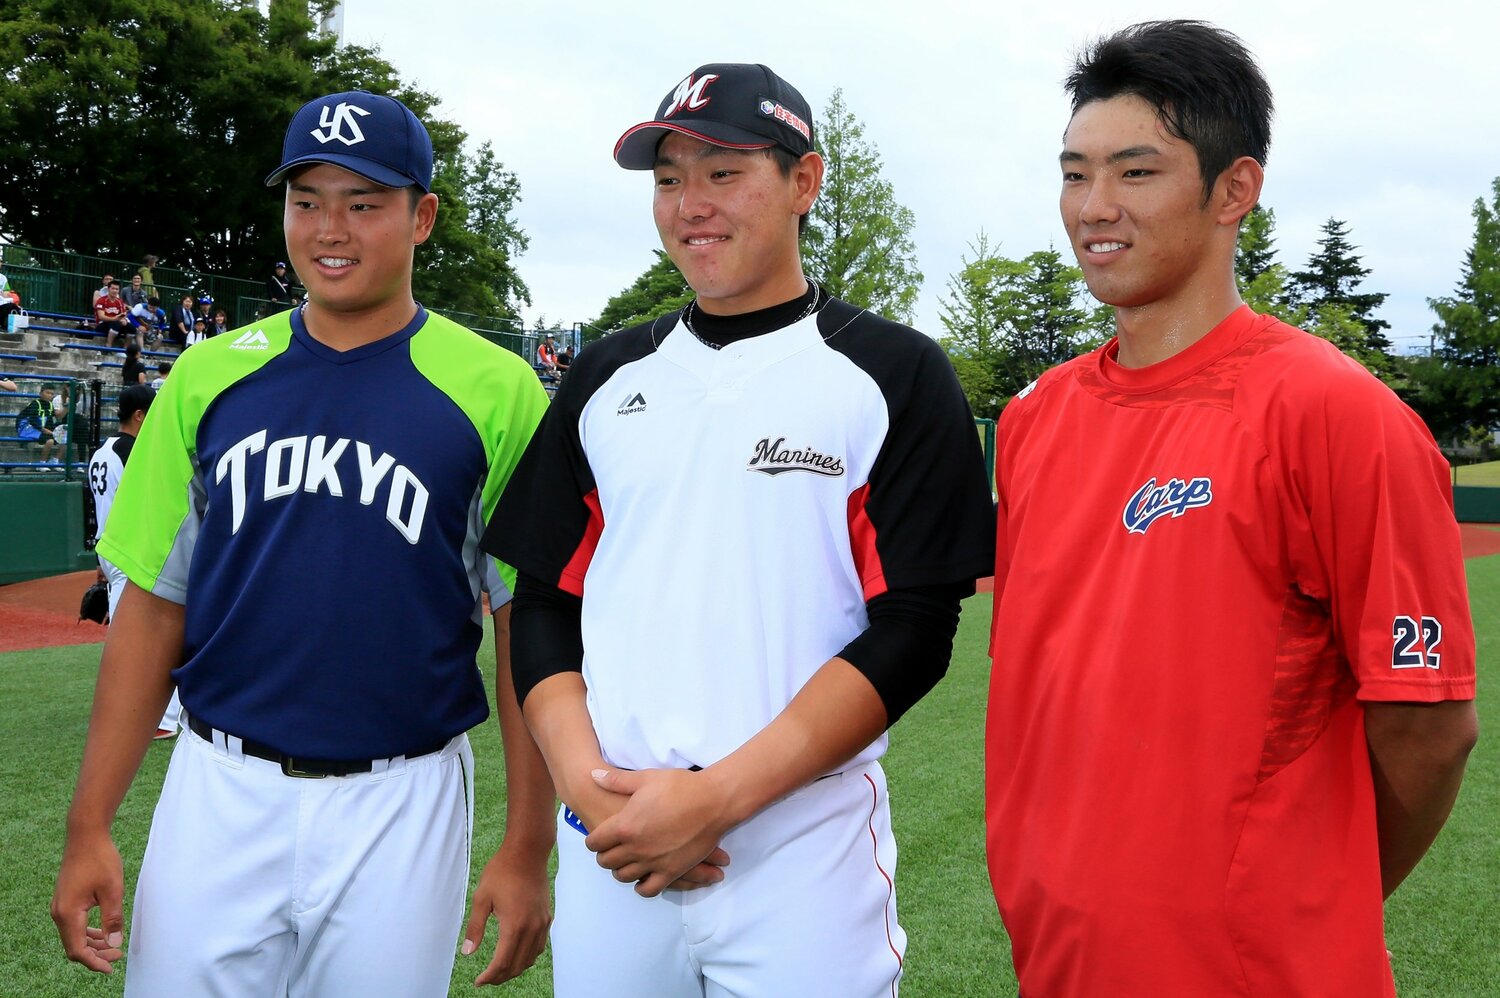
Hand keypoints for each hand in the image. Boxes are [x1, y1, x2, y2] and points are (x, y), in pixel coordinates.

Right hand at [51, 830, 125, 973]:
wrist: (86, 835)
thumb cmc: (100, 859)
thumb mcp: (112, 890)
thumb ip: (112, 919)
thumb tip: (114, 943)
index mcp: (68, 913)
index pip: (77, 949)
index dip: (94, 962)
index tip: (111, 968)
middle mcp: (59, 912)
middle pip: (74, 945)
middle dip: (95, 954)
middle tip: (118, 956)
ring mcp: (60, 906)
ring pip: (74, 935)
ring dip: (92, 944)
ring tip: (113, 946)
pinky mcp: (65, 900)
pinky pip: (74, 924)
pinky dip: (88, 932)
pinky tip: (103, 932)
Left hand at [460, 842, 550, 985]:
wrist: (528, 852)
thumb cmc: (502, 871)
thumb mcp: (482, 898)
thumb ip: (475, 928)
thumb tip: (467, 952)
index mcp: (514, 925)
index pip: (502, 963)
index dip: (489, 976)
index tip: (478, 981)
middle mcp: (531, 928)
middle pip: (517, 965)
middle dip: (501, 977)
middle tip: (486, 979)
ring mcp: (542, 923)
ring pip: (530, 958)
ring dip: (515, 968)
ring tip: (500, 970)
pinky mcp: (547, 917)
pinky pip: (539, 946)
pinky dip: (528, 956)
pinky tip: (518, 954)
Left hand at [584, 768, 733, 897]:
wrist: (713, 801)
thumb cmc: (679, 786)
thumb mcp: (645, 778)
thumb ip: (617, 780)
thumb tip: (594, 775)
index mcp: (625, 826)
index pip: (595, 842)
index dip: (593, 840)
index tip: (598, 838)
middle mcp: (635, 848)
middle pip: (606, 862)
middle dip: (604, 856)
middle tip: (610, 850)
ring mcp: (653, 862)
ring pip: (624, 876)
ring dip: (621, 870)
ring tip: (625, 862)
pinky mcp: (671, 872)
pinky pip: (649, 889)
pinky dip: (642, 887)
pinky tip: (642, 879)